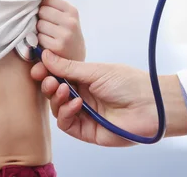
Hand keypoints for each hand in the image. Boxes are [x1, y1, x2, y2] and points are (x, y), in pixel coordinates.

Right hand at [31, 51, 186, 145]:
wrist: (149, 106)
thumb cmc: (127, 83)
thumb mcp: (95, 70)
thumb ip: (68, 67)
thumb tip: (46, 55)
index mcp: (84, 79)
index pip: (58, 75)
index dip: (46, 71)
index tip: (37, 66)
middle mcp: (82, 96)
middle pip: (54, 92)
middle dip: (48, 84)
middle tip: (47, 78)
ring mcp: (83, 114)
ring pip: (57, 109)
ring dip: (56, 98)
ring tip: (63, 89)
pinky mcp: (87, 131)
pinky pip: (67, 124)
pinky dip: (67, 113)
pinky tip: (76, 103)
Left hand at [37, 0, 85, 60]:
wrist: (76, 56)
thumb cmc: (67, 32)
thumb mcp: (67, 17)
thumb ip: (55, 6)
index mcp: (72, 11)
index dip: (44, 5)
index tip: (47, 11)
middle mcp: (70, 22)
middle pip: (42, 10)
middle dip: (41, 17)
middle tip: (48, 25)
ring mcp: (65, 35)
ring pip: (39, 24)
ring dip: (40, 30)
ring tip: (48, 34)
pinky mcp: (57, 47)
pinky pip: (39, 38)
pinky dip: (40, 41)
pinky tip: (48, 43)